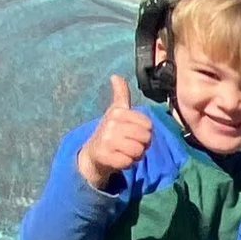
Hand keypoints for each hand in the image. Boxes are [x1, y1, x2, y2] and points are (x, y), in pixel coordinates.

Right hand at [76, 75, 152, 190]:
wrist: (92, 153)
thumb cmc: (110, 131)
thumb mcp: (116, 111)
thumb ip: (120, 94)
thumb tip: (115, 75)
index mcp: (118, 112)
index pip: (148, 125)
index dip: (145, 132)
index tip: (133, 132)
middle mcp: (111, 124)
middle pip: (145, 138)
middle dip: (142, 145)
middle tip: (130, 144)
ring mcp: (107, 140)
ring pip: (138, 150)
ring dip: (136, 155)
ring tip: (125, 152)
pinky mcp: (105, 156)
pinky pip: (129, 162)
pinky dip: (127, 164)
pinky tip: (119, 159)